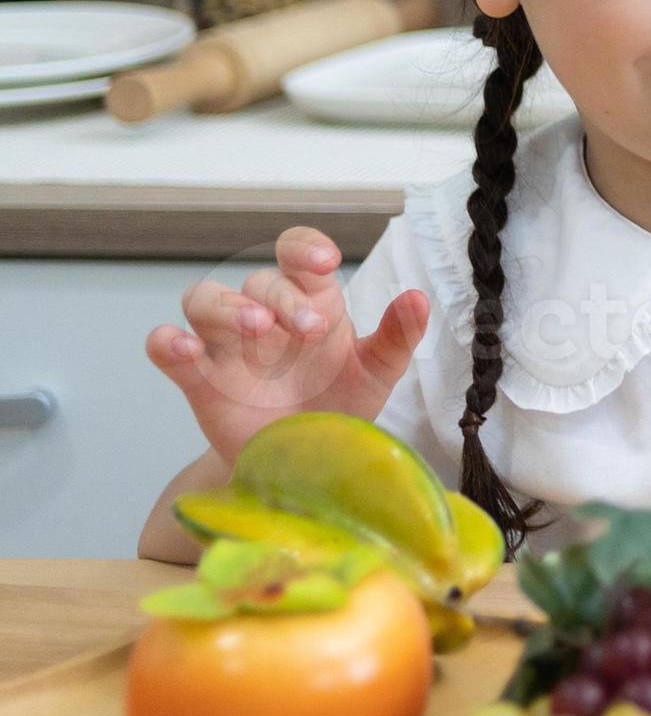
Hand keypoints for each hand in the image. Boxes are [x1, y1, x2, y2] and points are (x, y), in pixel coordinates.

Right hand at [144, 227, 428, 464]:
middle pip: (257, 281)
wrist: (305, 467)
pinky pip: (166, 347)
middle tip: (308, 330)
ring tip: (254, 327)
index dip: (305, 248)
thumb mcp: (377, 373)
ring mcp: (227, 346)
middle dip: (282, 297)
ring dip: (225, 306)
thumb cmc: (340, 406)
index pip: (297, 254)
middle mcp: (265, 315)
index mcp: (310, 303)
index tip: (324, 261)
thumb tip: (419, 298)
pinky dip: (167, 342)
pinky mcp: (198, 380)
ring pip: (202, 298)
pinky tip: (182, 350)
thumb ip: (398, 336)